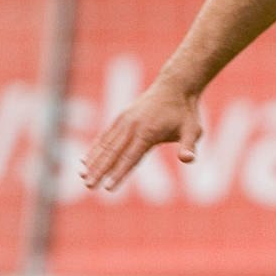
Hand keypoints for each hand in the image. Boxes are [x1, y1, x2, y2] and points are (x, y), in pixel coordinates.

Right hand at [79, 80, 201, 190]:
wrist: (174, 86)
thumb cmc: (185, 112)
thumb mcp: (193, 129)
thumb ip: (189, 145)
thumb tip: (188, 159)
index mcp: (148, 132)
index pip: (131, 157)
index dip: (119, 173)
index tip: (108, 188)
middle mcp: (132, 126)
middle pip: (113, 152)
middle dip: (100, 170)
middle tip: (88, 186)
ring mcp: (124, 121)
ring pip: (105, 144)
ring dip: (93, 161)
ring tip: (81, 176)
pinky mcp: (120, 118)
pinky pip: (105, 136)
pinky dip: (95, 149)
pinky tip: (85, 161)